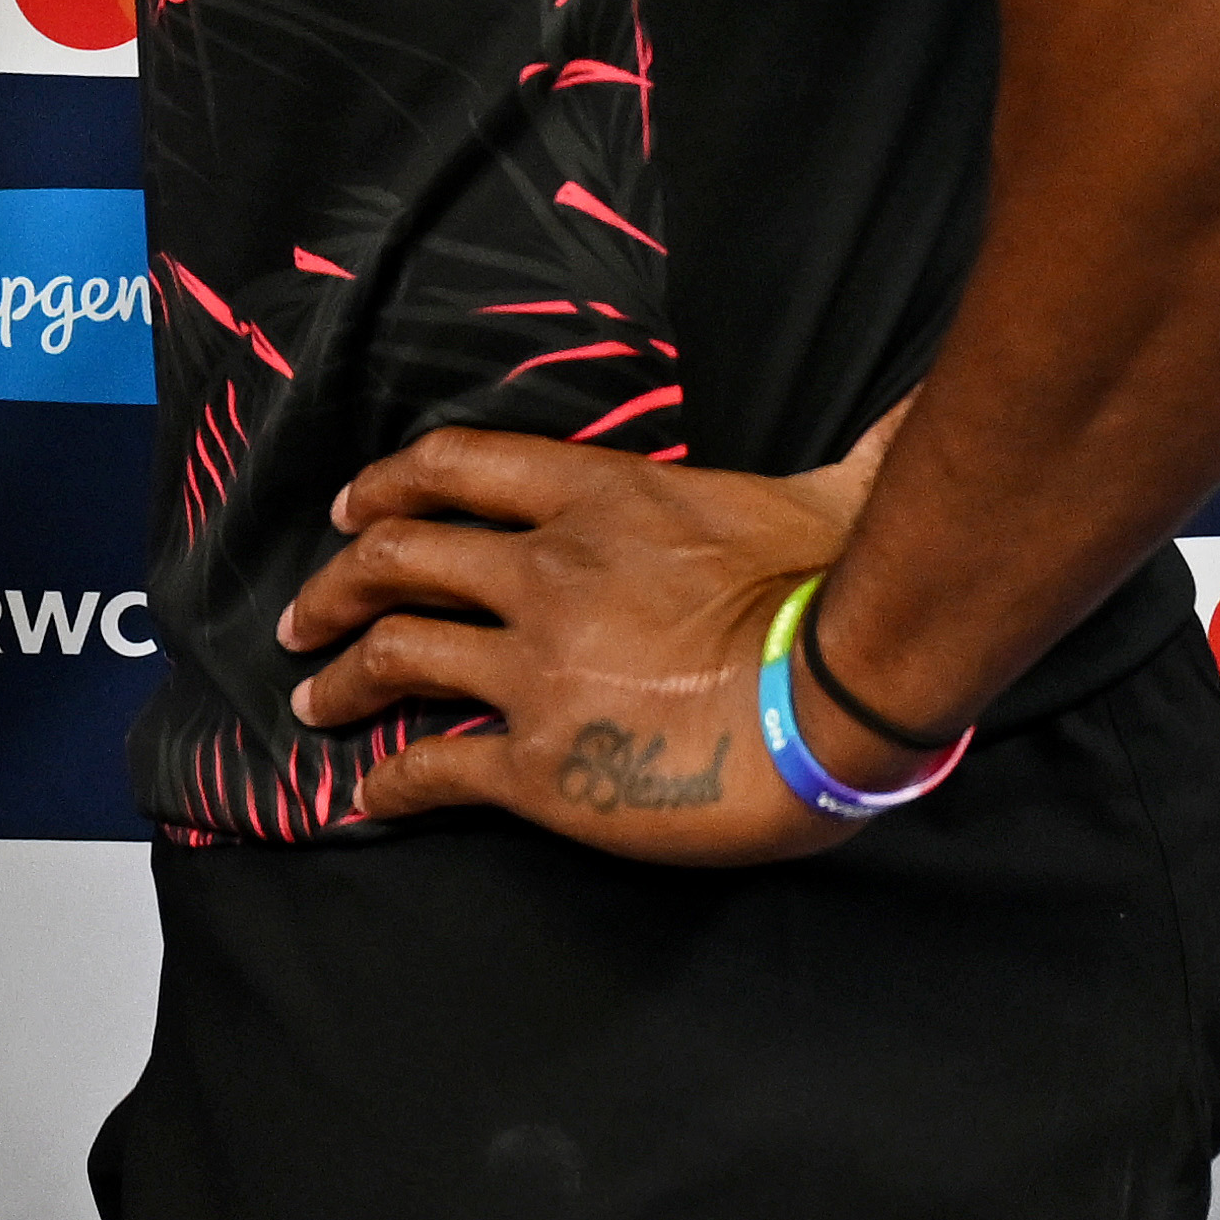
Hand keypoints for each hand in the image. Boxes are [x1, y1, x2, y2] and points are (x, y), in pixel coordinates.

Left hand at [274, 427, 881, 866]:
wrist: (841, 692)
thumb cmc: (845, 592)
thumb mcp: (833, 496)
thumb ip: (855, 456)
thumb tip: (915, 421)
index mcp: (597, 500)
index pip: (456, 468)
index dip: (388, 486)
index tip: (352, 509)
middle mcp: (542, 572)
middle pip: (398, 559)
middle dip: (337, 586)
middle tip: (304, 617)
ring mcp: (531, 668)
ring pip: (397, 657)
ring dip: (342, 679)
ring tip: (313, 701)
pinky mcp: (538, 765)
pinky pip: (434, 769)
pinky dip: (388, 784)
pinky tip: (366, 798)